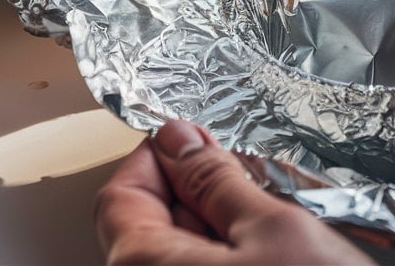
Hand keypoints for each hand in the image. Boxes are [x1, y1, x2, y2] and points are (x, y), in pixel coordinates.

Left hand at [96, 120, 373, 264]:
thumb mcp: (274, 227)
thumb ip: (217, 180)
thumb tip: (179, 140)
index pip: (119, 194)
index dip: (159, 158)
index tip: (196, 140)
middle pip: (147, 229)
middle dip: (195, 196)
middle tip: (247, 180)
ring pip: (178, 261)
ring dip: (218, 235)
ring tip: (272, 227)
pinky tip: (275, 263)